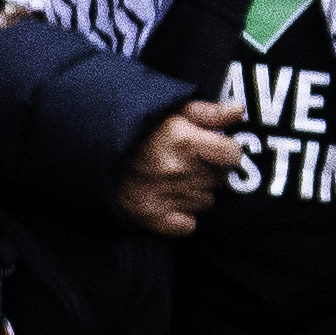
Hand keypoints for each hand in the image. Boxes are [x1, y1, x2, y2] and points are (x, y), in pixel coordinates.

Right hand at [115, 95, 248, 237]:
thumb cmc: (140, 130)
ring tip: (175, 179)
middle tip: (189, 163)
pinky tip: (171, 200)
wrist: (97, 151)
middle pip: (219, 179)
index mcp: (185, 141)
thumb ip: (209, 113)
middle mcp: (177, 169)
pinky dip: (183, 217)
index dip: (227, 152)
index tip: (216, 151)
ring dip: (196, 192)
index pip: (232, 155)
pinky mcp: (152, 215)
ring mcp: (165, 195)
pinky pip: (188, 225)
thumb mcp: (173, 112)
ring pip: (206, 202)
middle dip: (210, 171)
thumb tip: (239, 109)